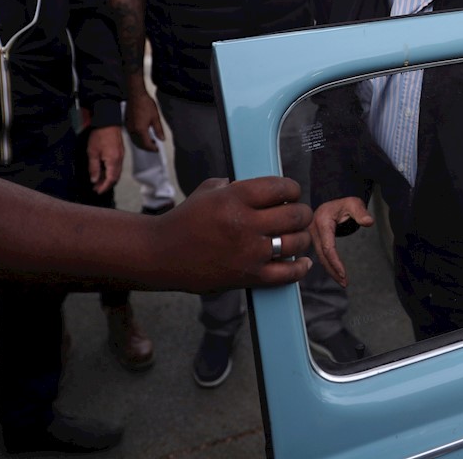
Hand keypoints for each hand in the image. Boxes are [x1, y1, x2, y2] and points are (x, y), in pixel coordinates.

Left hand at [86, 124, 124, 193]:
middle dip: (106, 185)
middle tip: (96, 188)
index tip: (97, 191)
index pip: (110, 179)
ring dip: (108, 178)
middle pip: (115, 177)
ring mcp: (121, 156)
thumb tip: (94, 180)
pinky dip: (110, 172)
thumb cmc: (99, 136)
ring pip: (116, 172)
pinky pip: (117, 166)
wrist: (108, 122)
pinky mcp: (120, 153)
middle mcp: (119, 160)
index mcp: (113, 161)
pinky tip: (103, 171)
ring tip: (98, 181)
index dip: (104, 187)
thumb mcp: (92, 153)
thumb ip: (94, 168)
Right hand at [125, 89, 164, 150]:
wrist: (136, 95)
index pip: (146, 144)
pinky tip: (144, 134)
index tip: (157, 149)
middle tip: (155, 146)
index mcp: (140, 130)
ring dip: (142, 143)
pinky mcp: (127, 124)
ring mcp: (129, 127)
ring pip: (134, 140)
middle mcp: (133, 130)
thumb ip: (159, 130)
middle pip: (139, 144)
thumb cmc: (145, 104)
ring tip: (151, 141)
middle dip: (147, 147)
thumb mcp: (155, 117)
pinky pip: (132, 135)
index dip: (152, 148)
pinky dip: (137, 138)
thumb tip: (161, 138)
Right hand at [162, 176, 313, 290]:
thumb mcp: (208, 191)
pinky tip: (302, 261)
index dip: (293, 189)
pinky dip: (300, 267)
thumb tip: (264, 188)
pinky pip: (287, 274)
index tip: (292, 193)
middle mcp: (245, 224)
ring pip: (296, 242)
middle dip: (302, 213)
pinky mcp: (249, 276)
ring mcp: (249, 252)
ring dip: (302, 238)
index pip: (281, 188)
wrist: (160, 254)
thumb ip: (236, 185)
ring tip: (298, 235)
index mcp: (235, 197)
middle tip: (298, 214)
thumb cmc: (184, 220)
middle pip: (295, 215)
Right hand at [310, 197, 373, 286]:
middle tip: (345, 282)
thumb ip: (361, 213)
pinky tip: (336, 273)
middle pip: (322, 255)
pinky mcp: (313, 240)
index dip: (335, 262)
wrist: (332, 201)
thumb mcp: (354, 204)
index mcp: (322, 221)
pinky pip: (320, 255)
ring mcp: (311, 235)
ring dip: (331, 270)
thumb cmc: (343, 203)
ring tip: (343, 282)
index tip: (344, 273)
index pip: (327, 247)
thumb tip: (368, 222)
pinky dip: (328, 265)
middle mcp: (313, 230)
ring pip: (320, 257)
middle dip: (333, 270)